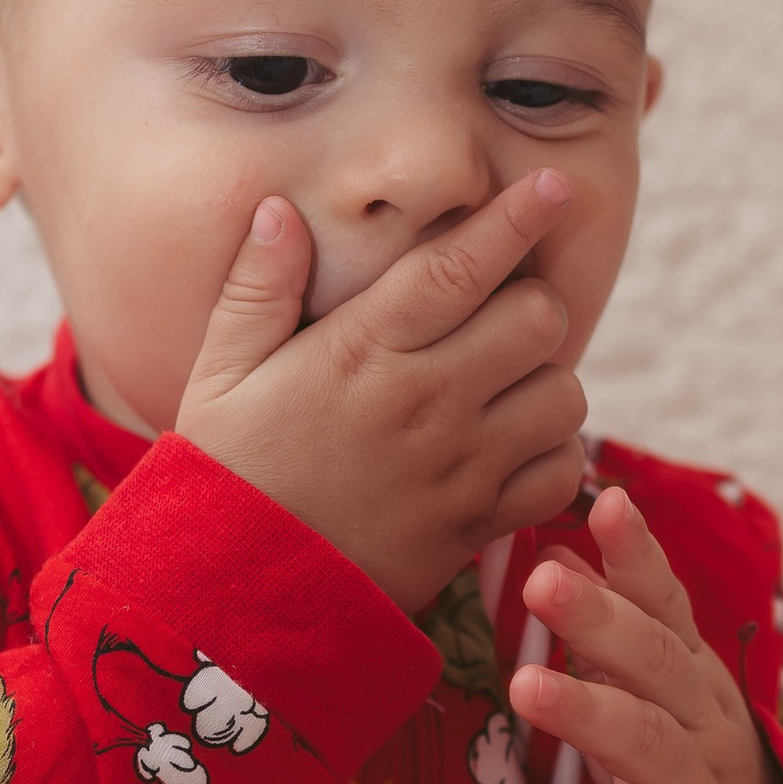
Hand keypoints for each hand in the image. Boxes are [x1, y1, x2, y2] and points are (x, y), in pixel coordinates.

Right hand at [176, 176, 590, 613]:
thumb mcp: (219, 372)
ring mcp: (459, 468)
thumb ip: (257, 287)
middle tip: (498, 311)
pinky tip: (514, 444)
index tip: (553, 186)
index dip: (518, 217)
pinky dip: (554, 453)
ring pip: (562, 393)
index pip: (462, 265)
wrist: (234, 596)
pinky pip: (560, 474)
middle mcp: (425, 403)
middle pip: (538, 318)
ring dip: (546, 376)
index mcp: (363, 352)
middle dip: (529, 301)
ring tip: (505, 379)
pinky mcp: (475, 525)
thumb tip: (280, 209)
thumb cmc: (226, 474)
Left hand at [506, 487, 782, 783]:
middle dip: (600, 619)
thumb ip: (612, 623)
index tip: (607, 502)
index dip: (637, 554)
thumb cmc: (682, 754)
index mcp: (688, 670)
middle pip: (654, 662)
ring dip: (590, 713)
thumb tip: (555, 550)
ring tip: (526, 689)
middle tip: (540, 583)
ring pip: (649, 744)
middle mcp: (702, 719)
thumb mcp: (653, 685)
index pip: (666, 603)